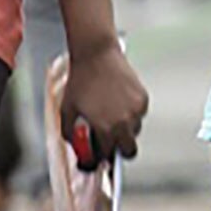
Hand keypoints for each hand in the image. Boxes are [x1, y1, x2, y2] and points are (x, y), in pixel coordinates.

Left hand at [60, 41, 148, 162]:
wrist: (96, 54)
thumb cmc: (80, 80)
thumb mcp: (67, 110)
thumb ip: (70, 134)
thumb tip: (76, 147)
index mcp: (105, 129)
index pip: (107, 155)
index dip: (100, 156)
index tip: (97, 154)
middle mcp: (124, 122)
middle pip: (129, 150)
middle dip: (119, 150)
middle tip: (110, 142)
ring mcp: (136, 110)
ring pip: (135, 131)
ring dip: (125, 130)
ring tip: (112, 116)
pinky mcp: (143, 98)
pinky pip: (140, 114)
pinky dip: (131, 113)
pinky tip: (118, 103)